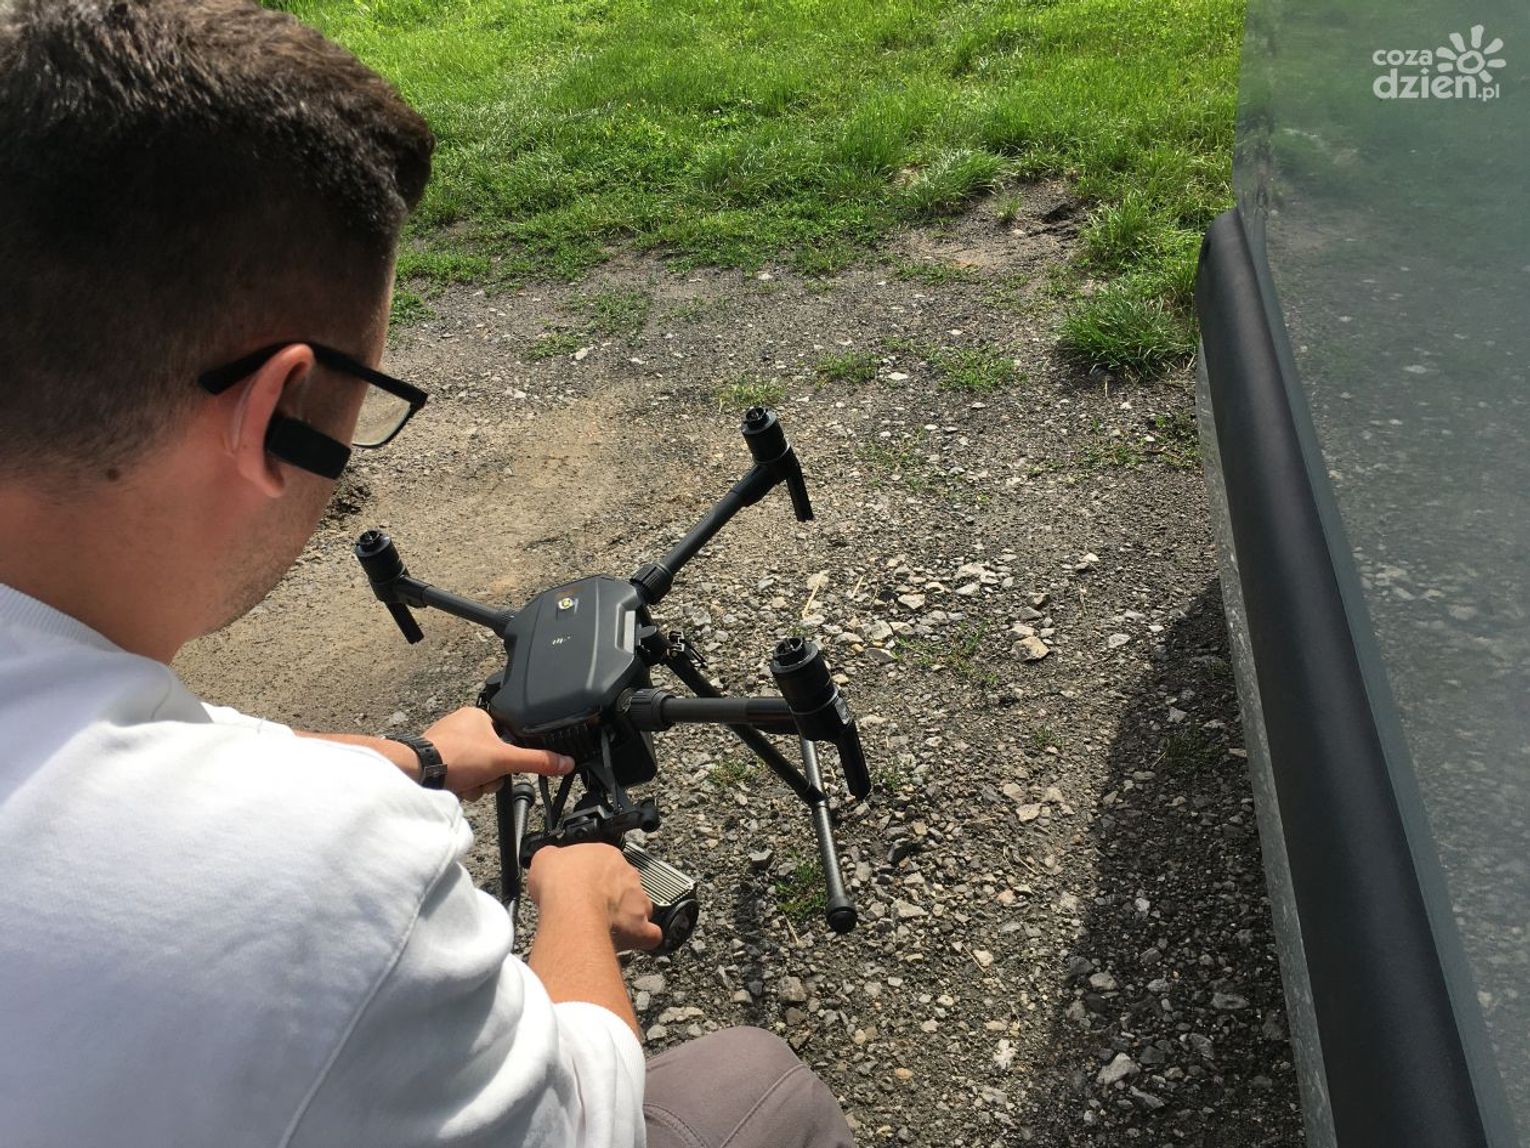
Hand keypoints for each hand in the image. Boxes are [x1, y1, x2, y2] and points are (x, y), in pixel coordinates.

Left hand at [422, 706, 573, 799]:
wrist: (418, 773)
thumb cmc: (455, 756)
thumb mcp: (504, 759)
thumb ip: (537, 761)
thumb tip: (565, 762)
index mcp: (478, 715)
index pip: (508, 737)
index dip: (509, 756)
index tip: (502, 765)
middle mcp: (462, 727)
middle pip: (494, 758)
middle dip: (490, 775)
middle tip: (482, 776)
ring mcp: (448, 745)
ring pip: (478, 771)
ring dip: (477, 784)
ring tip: (466, 782)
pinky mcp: (438, 763)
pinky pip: (461, 777)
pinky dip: (462, 786)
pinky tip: (455, 787)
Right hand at [526, 843, 663, 952]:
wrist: (570, 907)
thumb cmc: (560, 883)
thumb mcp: (545, 859)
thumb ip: (553, 858)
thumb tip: (550, 859)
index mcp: (607, 856)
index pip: (607, 864)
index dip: (595, 878)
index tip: (583, 888)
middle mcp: (627, 876)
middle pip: (626, 886)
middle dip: (613, 897)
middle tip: (593, 909)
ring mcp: (636, 901)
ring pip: (641, 907)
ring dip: (629, 917)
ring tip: (609, 927)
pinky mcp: (639, 927)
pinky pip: (650, 934)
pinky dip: (642, 938)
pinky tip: (631, 941)